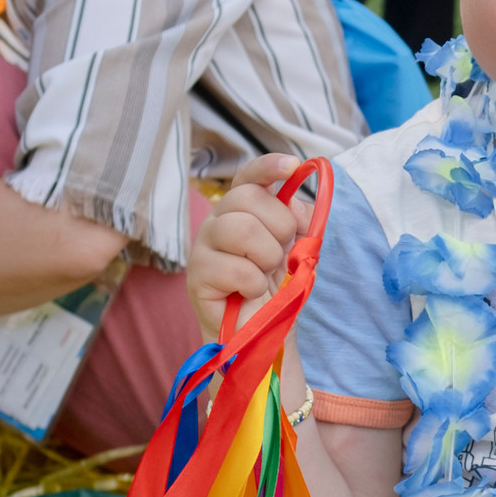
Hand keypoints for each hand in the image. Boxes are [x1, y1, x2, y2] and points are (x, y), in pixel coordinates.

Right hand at [187, 154, 311, 341]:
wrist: (261, 331)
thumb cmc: (275, 287)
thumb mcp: (297, 250)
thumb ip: (298, 222)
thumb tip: (295, 202)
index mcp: (242, 211)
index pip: (248, 177)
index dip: (268, 166)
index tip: (293, 165)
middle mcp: (218, 222)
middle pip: (248, 198)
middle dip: (279, 227)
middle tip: (279, 255)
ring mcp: (202, 247)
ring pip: (241, 228)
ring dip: (267, 256)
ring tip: (265, 274)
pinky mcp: (196, 276)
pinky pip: (237, 269)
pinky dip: (255, 284)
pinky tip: (249, 292)